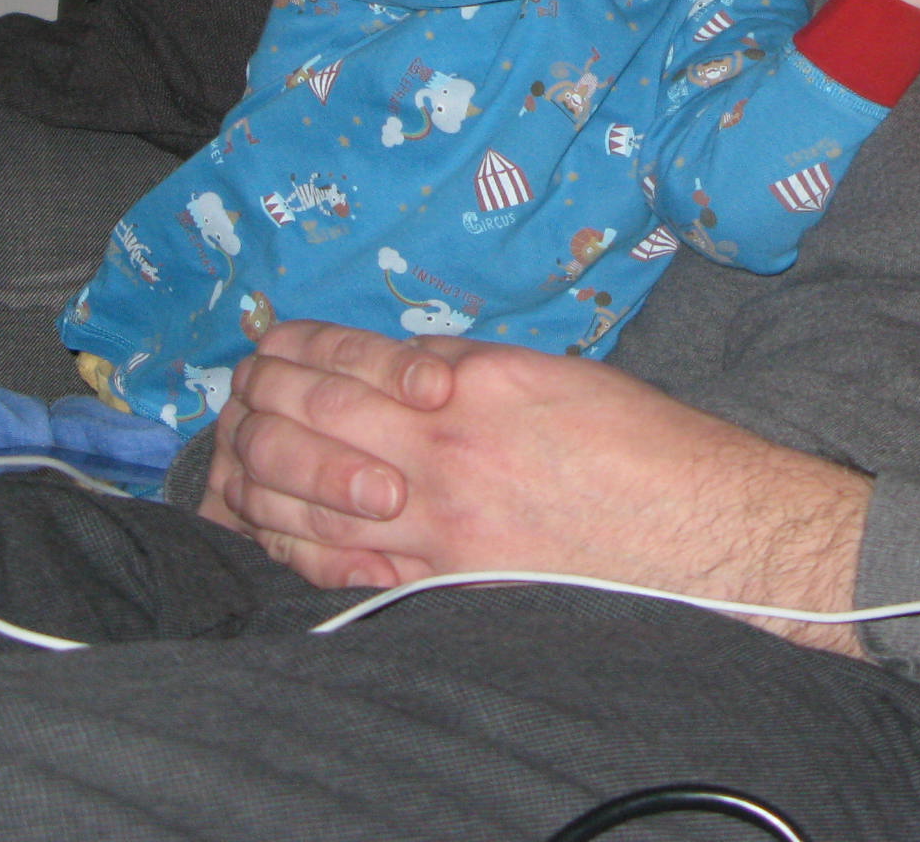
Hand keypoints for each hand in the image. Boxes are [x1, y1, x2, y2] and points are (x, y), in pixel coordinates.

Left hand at [202, 319, 872, 653]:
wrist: (686, 524)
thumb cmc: (630, 438)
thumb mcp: (541, 368)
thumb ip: (458, 362)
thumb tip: (392, 363)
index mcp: (464, 382)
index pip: (339, 355)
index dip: (290, 344)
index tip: (269, 340)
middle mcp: (436, 451)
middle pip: (302, 419)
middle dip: (254, 400)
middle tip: (237, 392)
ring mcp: (430, 523)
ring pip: (300, 497)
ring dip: (253, 470)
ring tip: (234, 452)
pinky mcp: (437, 578)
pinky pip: (335, 563)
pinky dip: (288, 541)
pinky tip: (267, 524)